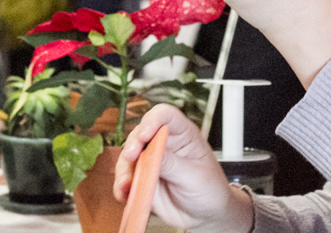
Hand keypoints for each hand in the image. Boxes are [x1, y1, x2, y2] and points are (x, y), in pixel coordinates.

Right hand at [114, 104, 252, 232]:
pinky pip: (126, 179)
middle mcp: (163, 143)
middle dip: (133, 144)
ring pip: (128, 156)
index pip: (166, 115)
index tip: (145, 134)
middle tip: (131, 156)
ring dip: (124, 169)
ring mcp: (150, 161)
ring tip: (126, 185)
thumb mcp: (194, 177)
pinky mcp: (141, 178)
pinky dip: (122, 187)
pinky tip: (124, 194)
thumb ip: (173, 165)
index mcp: (182, 134)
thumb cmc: (209, 189)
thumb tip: (152, 153)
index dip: (153, 120)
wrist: (204, 215)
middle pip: (141, 133)